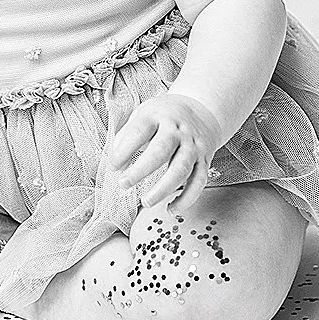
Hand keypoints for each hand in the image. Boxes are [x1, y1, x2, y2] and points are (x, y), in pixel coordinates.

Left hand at [106, 93, 222, 211]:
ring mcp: (193, 146)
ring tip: (146, 202)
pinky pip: (198, 182)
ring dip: (163, 189)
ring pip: (181, 169)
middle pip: (161, 151)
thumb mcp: (143, 114)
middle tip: (124, 184)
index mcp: (158, 116)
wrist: (204, 110)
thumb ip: (127, 136)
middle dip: (141, 170)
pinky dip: (186, 199)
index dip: (124, 150)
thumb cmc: (165, 116)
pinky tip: (171, 209)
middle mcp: (178, 130)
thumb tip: (116, 162)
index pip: (139, 131)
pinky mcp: (204, 160)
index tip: (113, 166)